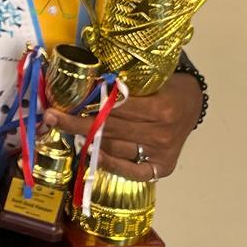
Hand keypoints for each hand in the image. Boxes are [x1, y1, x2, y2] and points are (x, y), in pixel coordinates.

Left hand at [41, 73, 202, 182]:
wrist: (194, 101)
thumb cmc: (168, 83)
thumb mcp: (151, 76)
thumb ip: (125, 83)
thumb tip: (85, 81)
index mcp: (161, 107)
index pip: (117, 108)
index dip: (88, 105)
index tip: (62, 102)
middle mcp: (161, 133)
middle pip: (111, 129)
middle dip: (76, 123)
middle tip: (51, 117)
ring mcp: (162, 153)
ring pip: (116, 148)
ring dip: (88, 139)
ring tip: (65, 129)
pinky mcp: (162, 167)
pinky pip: (131, 170)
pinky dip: (109, 163)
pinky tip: (91, 152)